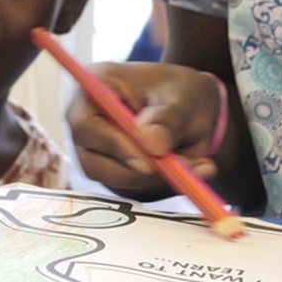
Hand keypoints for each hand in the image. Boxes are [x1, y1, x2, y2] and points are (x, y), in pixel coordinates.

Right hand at [68, 61, 218, 196]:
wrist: (189, 107)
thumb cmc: (181, 92)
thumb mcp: (184, 98)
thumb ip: (169, 119)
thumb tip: (151, 143)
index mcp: (94, 89)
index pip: (86, 125)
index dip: (114, 147)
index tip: (150, 162)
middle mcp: (86, 124)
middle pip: (94, 162)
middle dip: (140, 172)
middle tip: (184, 170)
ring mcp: (95, 152)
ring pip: (115, 182)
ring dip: (156, 181)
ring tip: (195, 164)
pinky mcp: (111, 174)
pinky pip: (131, 192)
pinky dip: (161, 187)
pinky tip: (186, 170)